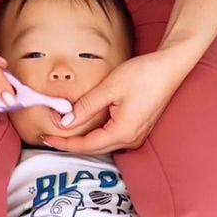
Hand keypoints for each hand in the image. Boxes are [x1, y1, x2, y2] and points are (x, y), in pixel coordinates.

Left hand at [43, 51, 187, 153]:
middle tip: (50, 138)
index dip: (65, 143)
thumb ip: (86, 107)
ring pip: (103, 145)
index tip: (47, 138)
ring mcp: (136, 136)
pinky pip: (111, 138)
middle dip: (71, 145)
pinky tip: (85, 129)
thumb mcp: (109, 88)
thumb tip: (66, 122)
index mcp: (123, 132)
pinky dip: (95, 136)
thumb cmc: (143, 75)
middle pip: (94, 149)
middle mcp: (130, 139)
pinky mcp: (137, 129)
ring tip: (63, 135)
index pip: (86, 145)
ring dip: (83, 142)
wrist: (169, 68)